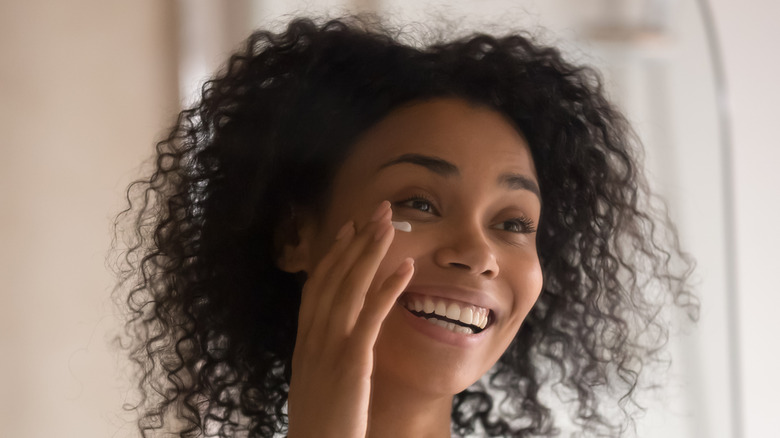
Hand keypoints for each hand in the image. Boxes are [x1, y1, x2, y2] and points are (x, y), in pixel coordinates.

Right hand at [287, 201, 414, 437]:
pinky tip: (405, 267)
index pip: (318, 284)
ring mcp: (330, 347)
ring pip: (350, 287)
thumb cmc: (320, 423)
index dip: (335, 252)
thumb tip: (333, 337)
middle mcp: (313, 336)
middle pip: (334, 276)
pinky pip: (371, 316)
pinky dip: (388, 287)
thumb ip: (323, 354)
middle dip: (357, 239)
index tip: (350, 227)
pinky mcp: (351, 362)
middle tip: (378, 210)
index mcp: (305, 340)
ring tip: (390, 224)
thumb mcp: (315, 381)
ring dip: (370, 251)